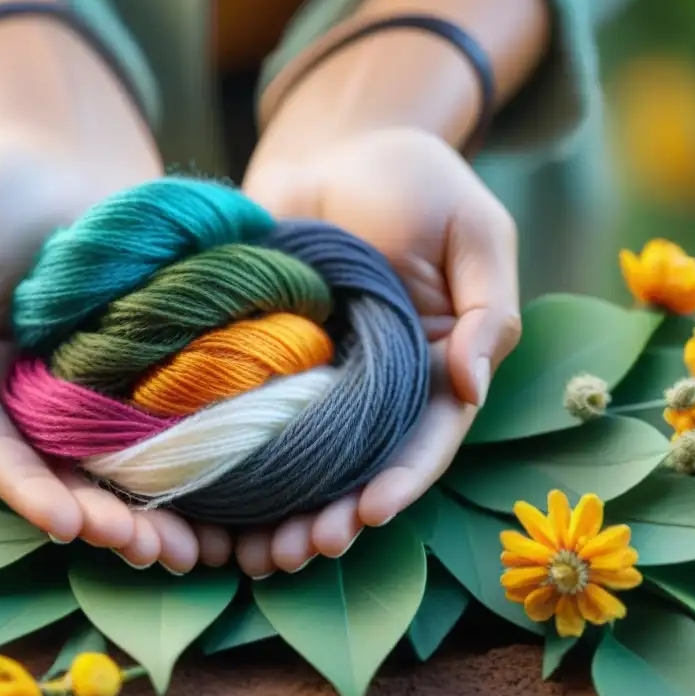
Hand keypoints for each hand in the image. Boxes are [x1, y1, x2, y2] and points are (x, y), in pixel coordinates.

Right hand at [0, 132, 231, 572]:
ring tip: (184, 547)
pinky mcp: (134, 364)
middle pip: (58, 471)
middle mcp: (25, 393)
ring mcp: (83, 382)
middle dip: (96, 517)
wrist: (63, 149)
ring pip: (110, 459)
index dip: (25, 489)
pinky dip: (179, 459)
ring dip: (143, 507)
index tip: (66, 524)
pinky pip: (155, 418)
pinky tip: (214, 492)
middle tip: (145, 549)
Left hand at [238, 126, 521, 577]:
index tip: (366, 514)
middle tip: (293, 553)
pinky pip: (246, 408)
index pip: (423, 440)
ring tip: (252, 551)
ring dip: (278, 507)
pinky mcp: (261, 353)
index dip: (400, 482)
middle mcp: (374, 383)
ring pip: (298, 454)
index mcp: (434, 366)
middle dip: (330, 515)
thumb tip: (472, 385)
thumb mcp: (476, 233)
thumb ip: (489, 310)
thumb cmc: (418, 181)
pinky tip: (205, 491)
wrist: (336, 142)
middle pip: (355, 466)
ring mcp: (314, 372)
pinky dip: (231, 453)